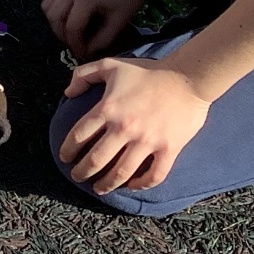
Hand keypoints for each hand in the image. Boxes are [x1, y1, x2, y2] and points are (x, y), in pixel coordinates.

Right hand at [42, 0, 157, 57]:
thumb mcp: (120, 20)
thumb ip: (102, 39)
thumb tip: (88, 51)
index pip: (72, 28)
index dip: (75, 44)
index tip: (83, 53)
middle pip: (54, 17)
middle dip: (62, 35)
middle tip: (75, 42)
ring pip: (47, 6)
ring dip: (55, 21)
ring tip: (69, 28)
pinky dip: (53, 6)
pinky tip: (66, 12)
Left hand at [59, 56, 212, 195]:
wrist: (188, 77)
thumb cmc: (149, 71)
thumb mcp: (110, 64)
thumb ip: (84, 75)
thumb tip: (68, 93)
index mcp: (108, 108)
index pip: (78, 135)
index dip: (68, 150)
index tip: (65, 158)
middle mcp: (124, 128)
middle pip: (96, 159)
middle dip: (82, 172)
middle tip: (77, 177)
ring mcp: (147, 141)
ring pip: (121, 172)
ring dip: (106, 184)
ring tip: (99, 189)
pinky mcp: (169, 149)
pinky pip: (154, 175)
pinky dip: (142, 185)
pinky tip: (132, 186)